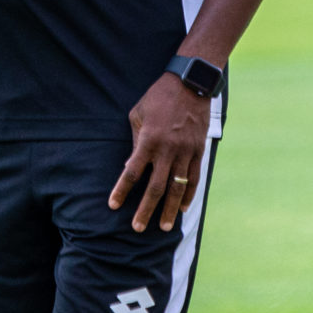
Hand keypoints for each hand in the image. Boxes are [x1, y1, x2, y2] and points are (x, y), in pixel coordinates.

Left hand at [108, 72, 209, 232]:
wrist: (191, 84)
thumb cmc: (159, 97)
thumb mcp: (138, 113)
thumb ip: (134, 141)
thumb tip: (129, 166)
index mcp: (149, 140)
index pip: (133, 171)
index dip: (122, 190)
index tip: (113, 205)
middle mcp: (168, 150)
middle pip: (155, 187)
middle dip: (145, 209)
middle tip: (137, 228)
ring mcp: (185, 152)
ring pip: (177, 188)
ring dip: (169, 210)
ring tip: (163, 228)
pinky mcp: (198, 151)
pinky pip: (194, 178)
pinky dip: (189, 195)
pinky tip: (183, 208)